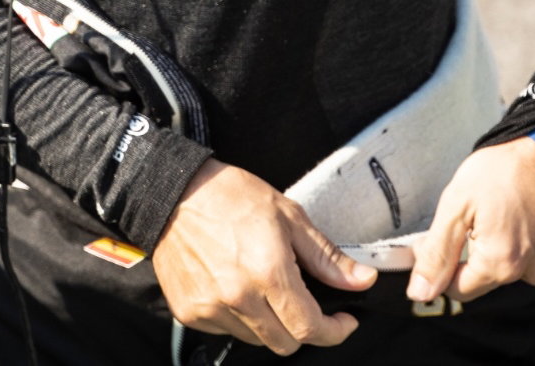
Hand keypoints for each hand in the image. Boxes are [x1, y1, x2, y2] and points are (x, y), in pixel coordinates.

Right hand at [152, 158, 377, 353]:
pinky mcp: (189, 311)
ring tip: (260, 285)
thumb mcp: (287, 214)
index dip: (335, 331)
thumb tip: (363, 280)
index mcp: (268, 273)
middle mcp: (239, 297)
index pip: (312, 329)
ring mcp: (211, 307)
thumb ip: (326, 256)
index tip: (342, 320)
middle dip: (302, 327)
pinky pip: (225, 330)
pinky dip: (236, 317)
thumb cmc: (229, 195)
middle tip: (300, 300)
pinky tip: (232, 285)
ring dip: (267, 322)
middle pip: (286, 343)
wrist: (171, 190)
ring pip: (256, 340)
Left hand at [408, 136, 534, 302]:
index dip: (441, 264)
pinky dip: (528, 237)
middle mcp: (533, 274)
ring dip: (503, 243)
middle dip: (474, 249)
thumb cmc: (505, 170)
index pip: (459, 289)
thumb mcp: (457, 204)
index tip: (435, 237)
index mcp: (501, 265)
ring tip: (504, 206)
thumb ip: (437, 252)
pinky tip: (526, 209)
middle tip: (475, 210)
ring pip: (514, 265)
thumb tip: (420, 292)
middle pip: (486, 276)